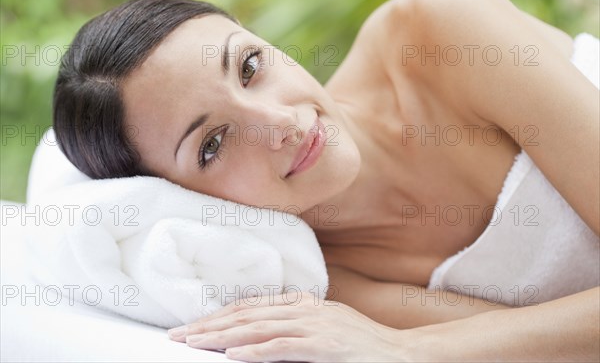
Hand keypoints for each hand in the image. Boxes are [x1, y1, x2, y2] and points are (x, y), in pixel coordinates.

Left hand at [167, 291, 407, 361]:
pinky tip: (232, 355)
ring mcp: (316, 326)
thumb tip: (258, 336)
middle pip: (247, 315)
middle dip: (209, 325)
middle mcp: (305, 309)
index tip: (193, 326)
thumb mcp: (325, 329)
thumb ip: (295, 327)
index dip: (219, 315)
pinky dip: (255, 351)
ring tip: (192, 343)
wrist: (403, 354)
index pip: (251, 306)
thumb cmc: (362, 346)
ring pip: (258, 328)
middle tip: (177, 335)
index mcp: (304, 303)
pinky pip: (283, 347)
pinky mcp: (325, 346)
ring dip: (221, 337)